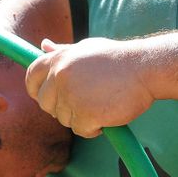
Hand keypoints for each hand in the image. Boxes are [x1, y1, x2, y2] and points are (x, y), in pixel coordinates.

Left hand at [25, 38, 154, 137]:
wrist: (146, 67)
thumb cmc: (117, 59)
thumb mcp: (87, 49)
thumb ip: (63, 52)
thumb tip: (43, 46)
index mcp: (58, 59)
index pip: (31, 77)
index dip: (36, 90)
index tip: (47, 97)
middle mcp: (60, 76)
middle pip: (45, 103)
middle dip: (61, 107)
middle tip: (85, 102)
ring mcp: (71, 96)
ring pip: (64, 119)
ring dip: (80, 117)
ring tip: (101, 103)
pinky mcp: (85, 114)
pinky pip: (81, 130)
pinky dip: (93, 128)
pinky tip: (107, 115)